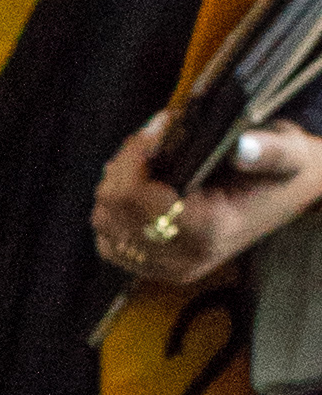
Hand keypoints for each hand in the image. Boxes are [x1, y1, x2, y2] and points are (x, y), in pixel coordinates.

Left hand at [91, 114, 321, 295]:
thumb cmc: (283, 171)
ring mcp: (167, 268)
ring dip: (115, 186)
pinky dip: (114, 212)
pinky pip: (109, 242)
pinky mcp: (157, 269)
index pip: (138, 197)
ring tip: (145, 160)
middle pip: (113, 209)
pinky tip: (137, 189)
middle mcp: (183, 257)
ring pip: (104, 224)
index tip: (158, 125)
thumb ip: (266, 150)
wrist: (289, 196)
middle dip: (123, 166)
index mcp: (210, 230)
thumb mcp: (286, 152)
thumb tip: (241, 148)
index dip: (135, 155)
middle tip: (152, 137)